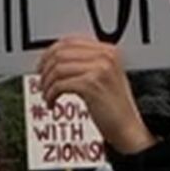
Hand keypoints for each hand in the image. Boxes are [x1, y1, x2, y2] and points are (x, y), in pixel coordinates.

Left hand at [38, 36, 154, 154]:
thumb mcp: (105, 77)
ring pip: (57, 69)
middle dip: (45, 68)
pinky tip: (51, 103)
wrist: (128, 129)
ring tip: (46, 95)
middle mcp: (105, 57)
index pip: (70, 41)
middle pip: (61, 53)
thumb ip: (86, 64)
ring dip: (46, 84)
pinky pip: (59, 85)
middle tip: (41, 80)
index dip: (50, 52)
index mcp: (108, 51)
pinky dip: (50, 94)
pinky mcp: (91, 86)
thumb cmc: (115, 108)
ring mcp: (99, 70)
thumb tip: (55, 59)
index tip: (42, 64)